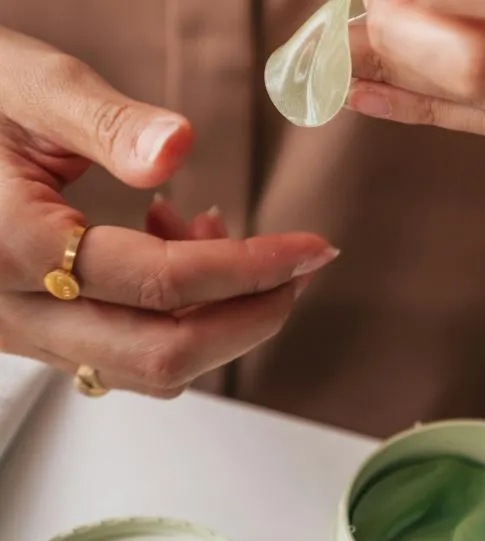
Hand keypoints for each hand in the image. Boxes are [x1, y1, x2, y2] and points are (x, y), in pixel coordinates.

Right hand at [0, 27, 338, 398]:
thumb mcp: (24, 84)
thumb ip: (102, 120)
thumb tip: (178, 148)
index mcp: (9, 244)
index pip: (161, 282)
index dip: (250, 268)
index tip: (311, 248)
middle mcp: (13, 310)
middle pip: (163, 354)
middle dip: (251, 316)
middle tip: (298, 269)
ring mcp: (22, 331)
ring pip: (146, 368)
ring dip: (217, 321)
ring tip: (224, 236)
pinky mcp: (35, 331)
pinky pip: (123, 354)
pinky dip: (177, 321)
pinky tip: (177, 249)